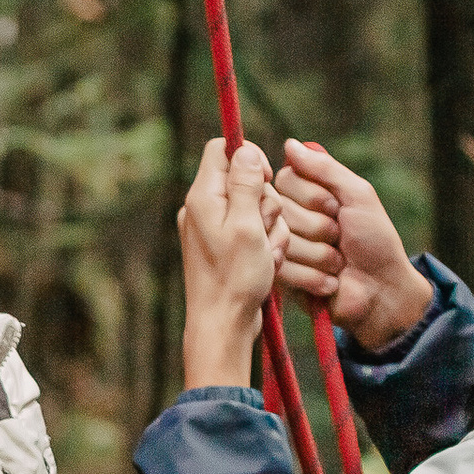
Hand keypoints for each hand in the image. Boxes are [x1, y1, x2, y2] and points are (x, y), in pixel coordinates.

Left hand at [178, 138, 281, 389]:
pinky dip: (265, 242)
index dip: (250, 157)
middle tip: (263, 229)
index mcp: (202, 197)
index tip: (266, 180)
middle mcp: (204, 208)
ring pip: (257, 205)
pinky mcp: (226, 245)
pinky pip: (254, 229)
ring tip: (266, 253)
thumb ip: (246, 185)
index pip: (222, 150)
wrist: (223, 324)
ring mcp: (214, 227)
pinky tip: (266, 263)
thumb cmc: (234, 278)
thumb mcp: (247, 226)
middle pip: (246, 178)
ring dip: (271, 227)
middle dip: (266, 201)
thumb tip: (246, 150)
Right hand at [272, 140, 431, 349]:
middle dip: (319, 226)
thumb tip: (290, 143)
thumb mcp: (358, 195)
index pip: (284, 179)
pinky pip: (283, 268)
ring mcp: (281, 249)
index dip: (313, 196)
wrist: (381, 289)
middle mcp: (287, 219)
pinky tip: (328, 281)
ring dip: (321, 254)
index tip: (336, 208)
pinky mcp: (280, 278)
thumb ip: (325, 168)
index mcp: (303, 195)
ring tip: (337, 262)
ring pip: (284, 240)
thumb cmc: (375, 240)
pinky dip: (314, 276)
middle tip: (339, 237)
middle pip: (282, 209)